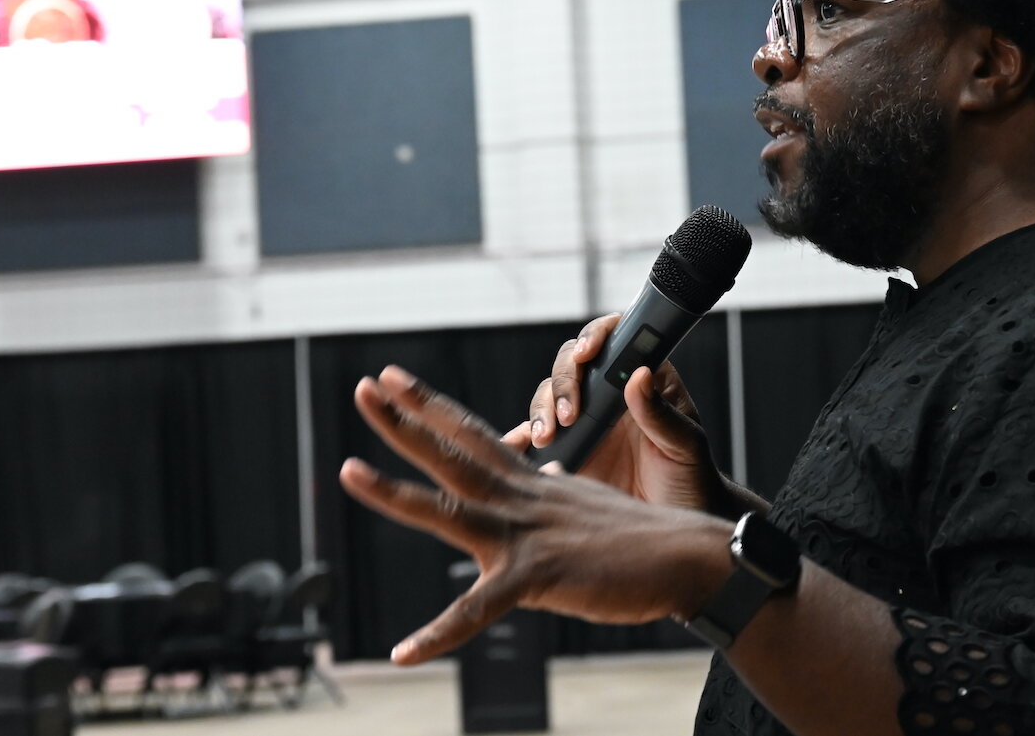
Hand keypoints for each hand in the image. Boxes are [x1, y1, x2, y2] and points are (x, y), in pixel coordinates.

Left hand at [340, 366, 731, 663]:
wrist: (687, 558)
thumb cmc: (642, 540)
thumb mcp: (586, 508)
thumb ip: (556, 494)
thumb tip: (546, 478)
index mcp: (531, 484)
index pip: (472, 434)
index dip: (430, 406)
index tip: (395, 380)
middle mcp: (522, 498)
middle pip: (452, 452)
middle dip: (403, 420)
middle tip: (364, 388)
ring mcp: (526, 535)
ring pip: (449, 508)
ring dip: (394, 492)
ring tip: (347, 471)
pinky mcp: (538, 577)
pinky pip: (478, 611)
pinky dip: (439, 635)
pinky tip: (403, 653)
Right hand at [501, 315, 724, 511]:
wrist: (675, 522)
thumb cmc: (692, 480)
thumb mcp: (686, 448)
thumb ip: (662, 416)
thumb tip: (639, 375)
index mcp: (644, 381)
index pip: (616, 339)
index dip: (597, 337)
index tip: (588, 354)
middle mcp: (610, 394)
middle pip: (573, 364)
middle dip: (564, 382)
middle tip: (569, 415)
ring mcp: (585, 421)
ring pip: (548, 396)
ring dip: (541, 410)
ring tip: (546, 438)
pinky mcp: (566, 451)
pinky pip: (533, 436)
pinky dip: (519, 438)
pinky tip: (513, 448)